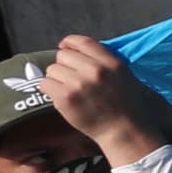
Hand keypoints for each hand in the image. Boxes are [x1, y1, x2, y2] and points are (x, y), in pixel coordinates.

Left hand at [39, 36, 170, 164]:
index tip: (65, 48)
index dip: (69, 43)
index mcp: (111, 62)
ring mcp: (78, 84)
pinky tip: (61, 97)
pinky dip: (50, 90)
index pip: (82, 41)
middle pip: (63, 55)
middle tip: (71, 78)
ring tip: (68, 89)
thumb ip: (103, 61)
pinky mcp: (65, 98)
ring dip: (57, 78)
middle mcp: (95, 70)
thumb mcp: (123, 75)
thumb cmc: (126, 105)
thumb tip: (76, 51)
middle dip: (64, 65)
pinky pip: (45, 84)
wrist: (124, 130)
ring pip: (52, 69)